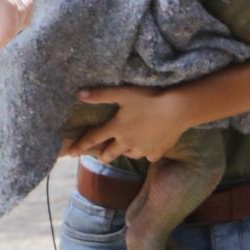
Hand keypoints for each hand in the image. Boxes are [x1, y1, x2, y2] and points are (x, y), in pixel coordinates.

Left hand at [64, 85, 187, 161]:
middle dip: (102, 155)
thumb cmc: (149, 99)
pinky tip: (148, 146)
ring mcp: (143, 149)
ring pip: (129, 155)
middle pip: (109, 154)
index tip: (70, 153)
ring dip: (124, 152)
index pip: (93, 139)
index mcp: (116, 128)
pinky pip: (148, 156)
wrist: (178, 109)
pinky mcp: (158, 152)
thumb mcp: (122, 93)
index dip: (79, 145)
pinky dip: (146, 152)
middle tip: (100, 154)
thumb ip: (100, 94)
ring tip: (125, 147)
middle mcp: (127, 142)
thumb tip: (78, 94)